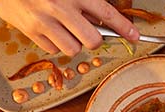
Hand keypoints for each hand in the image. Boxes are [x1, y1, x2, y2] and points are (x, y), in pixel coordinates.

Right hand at [0, 0, 138, 55]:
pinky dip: (56, 44)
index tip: (135, 36)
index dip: (123, 27)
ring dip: (74, 42)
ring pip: (73, 49)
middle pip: (92, 40)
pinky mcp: (30, 32)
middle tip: (89, 30)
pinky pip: (53, 50)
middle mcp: (59, 7)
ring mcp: (43, 22)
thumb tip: (100, 16)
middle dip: (95, 38)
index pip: (105, 13)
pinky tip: (51, 30)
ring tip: (66, 29)